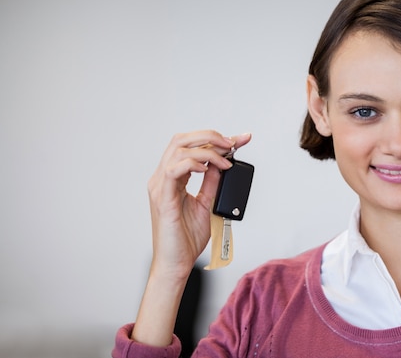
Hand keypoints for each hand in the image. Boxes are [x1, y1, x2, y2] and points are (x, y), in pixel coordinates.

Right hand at [147, 130, 251, 280]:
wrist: (176, 264)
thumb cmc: (187, 238)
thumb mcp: (207, 203)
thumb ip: (212, 182)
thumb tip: (223, 164)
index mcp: (172, 178)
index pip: (190, 147)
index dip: (215, 138)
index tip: (240, 139)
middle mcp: (163, 178)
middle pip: (181, 140)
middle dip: (210, 136)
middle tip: (233, 143)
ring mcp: (160, 186)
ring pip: (178, 149)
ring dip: (207, 149)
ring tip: (226, 159)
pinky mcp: (163, 198)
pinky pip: (174, 170)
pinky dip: (192, 163)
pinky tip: (207, 168)